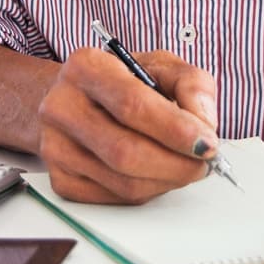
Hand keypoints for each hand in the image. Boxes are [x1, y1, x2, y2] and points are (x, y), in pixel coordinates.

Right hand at [36, 47, 219, 204]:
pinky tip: (157, 173)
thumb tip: (204, 122)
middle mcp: (62, 106)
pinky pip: (114, 198)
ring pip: (123, 182)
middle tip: (204, 164)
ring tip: (186, 167)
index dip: (175, 130)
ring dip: (166, 181)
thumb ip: (191, 83)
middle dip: (176, 164)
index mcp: (86, 67)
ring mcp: (55, 146)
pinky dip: (147, 191)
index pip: (132, 104)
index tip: (207, 143)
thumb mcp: (160, 65)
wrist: (75, 99)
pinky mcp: (60, 178)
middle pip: (125, 151)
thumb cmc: (122, 81)